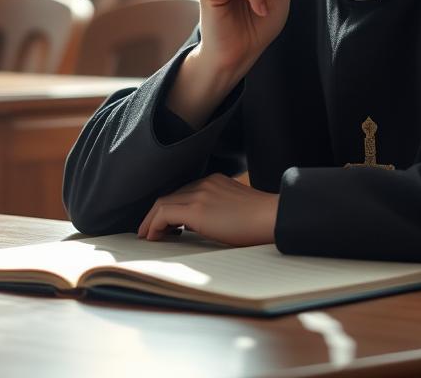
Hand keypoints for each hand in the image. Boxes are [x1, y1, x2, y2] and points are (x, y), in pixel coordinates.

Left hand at [137, 174, 277, 245]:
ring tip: (147, 236)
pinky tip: (153, 237)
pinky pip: (164, 213)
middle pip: (171, 196)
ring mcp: (200, 194)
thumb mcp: (235, 210)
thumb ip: (215, 212)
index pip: (184, 192)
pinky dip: (154, 225)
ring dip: (151, 220)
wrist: (273, 217)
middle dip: (156, 214)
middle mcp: (205, 183)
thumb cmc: (261, 221)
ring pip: (163, 203)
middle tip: (148, 231)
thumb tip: (194, 225)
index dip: (170, 208)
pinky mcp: (197, 209)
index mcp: (215, 181)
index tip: (165, 224)